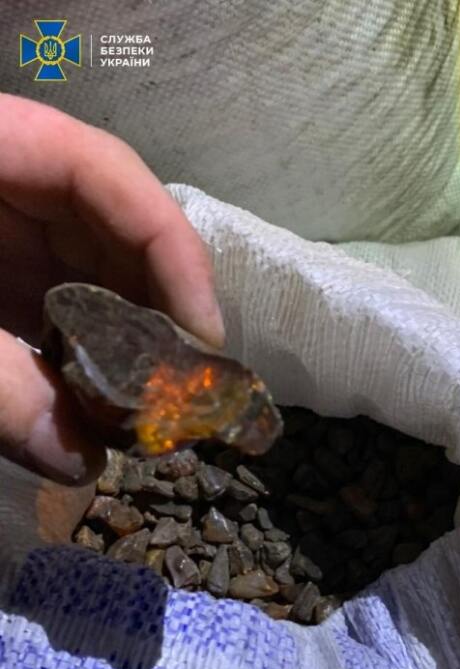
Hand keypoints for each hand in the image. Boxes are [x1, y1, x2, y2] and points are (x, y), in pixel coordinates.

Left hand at [0, 94, 223, 483]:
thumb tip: (79, 466)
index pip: (111, 175)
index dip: (172, 249)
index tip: (205, 334)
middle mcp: (10, 179)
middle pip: (113, 227)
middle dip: (156, 307)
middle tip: (187, 385)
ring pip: (88, 268)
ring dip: (124, 336)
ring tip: (154, 399)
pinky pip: (51, 297)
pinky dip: (79, 346)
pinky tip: (99, 392)